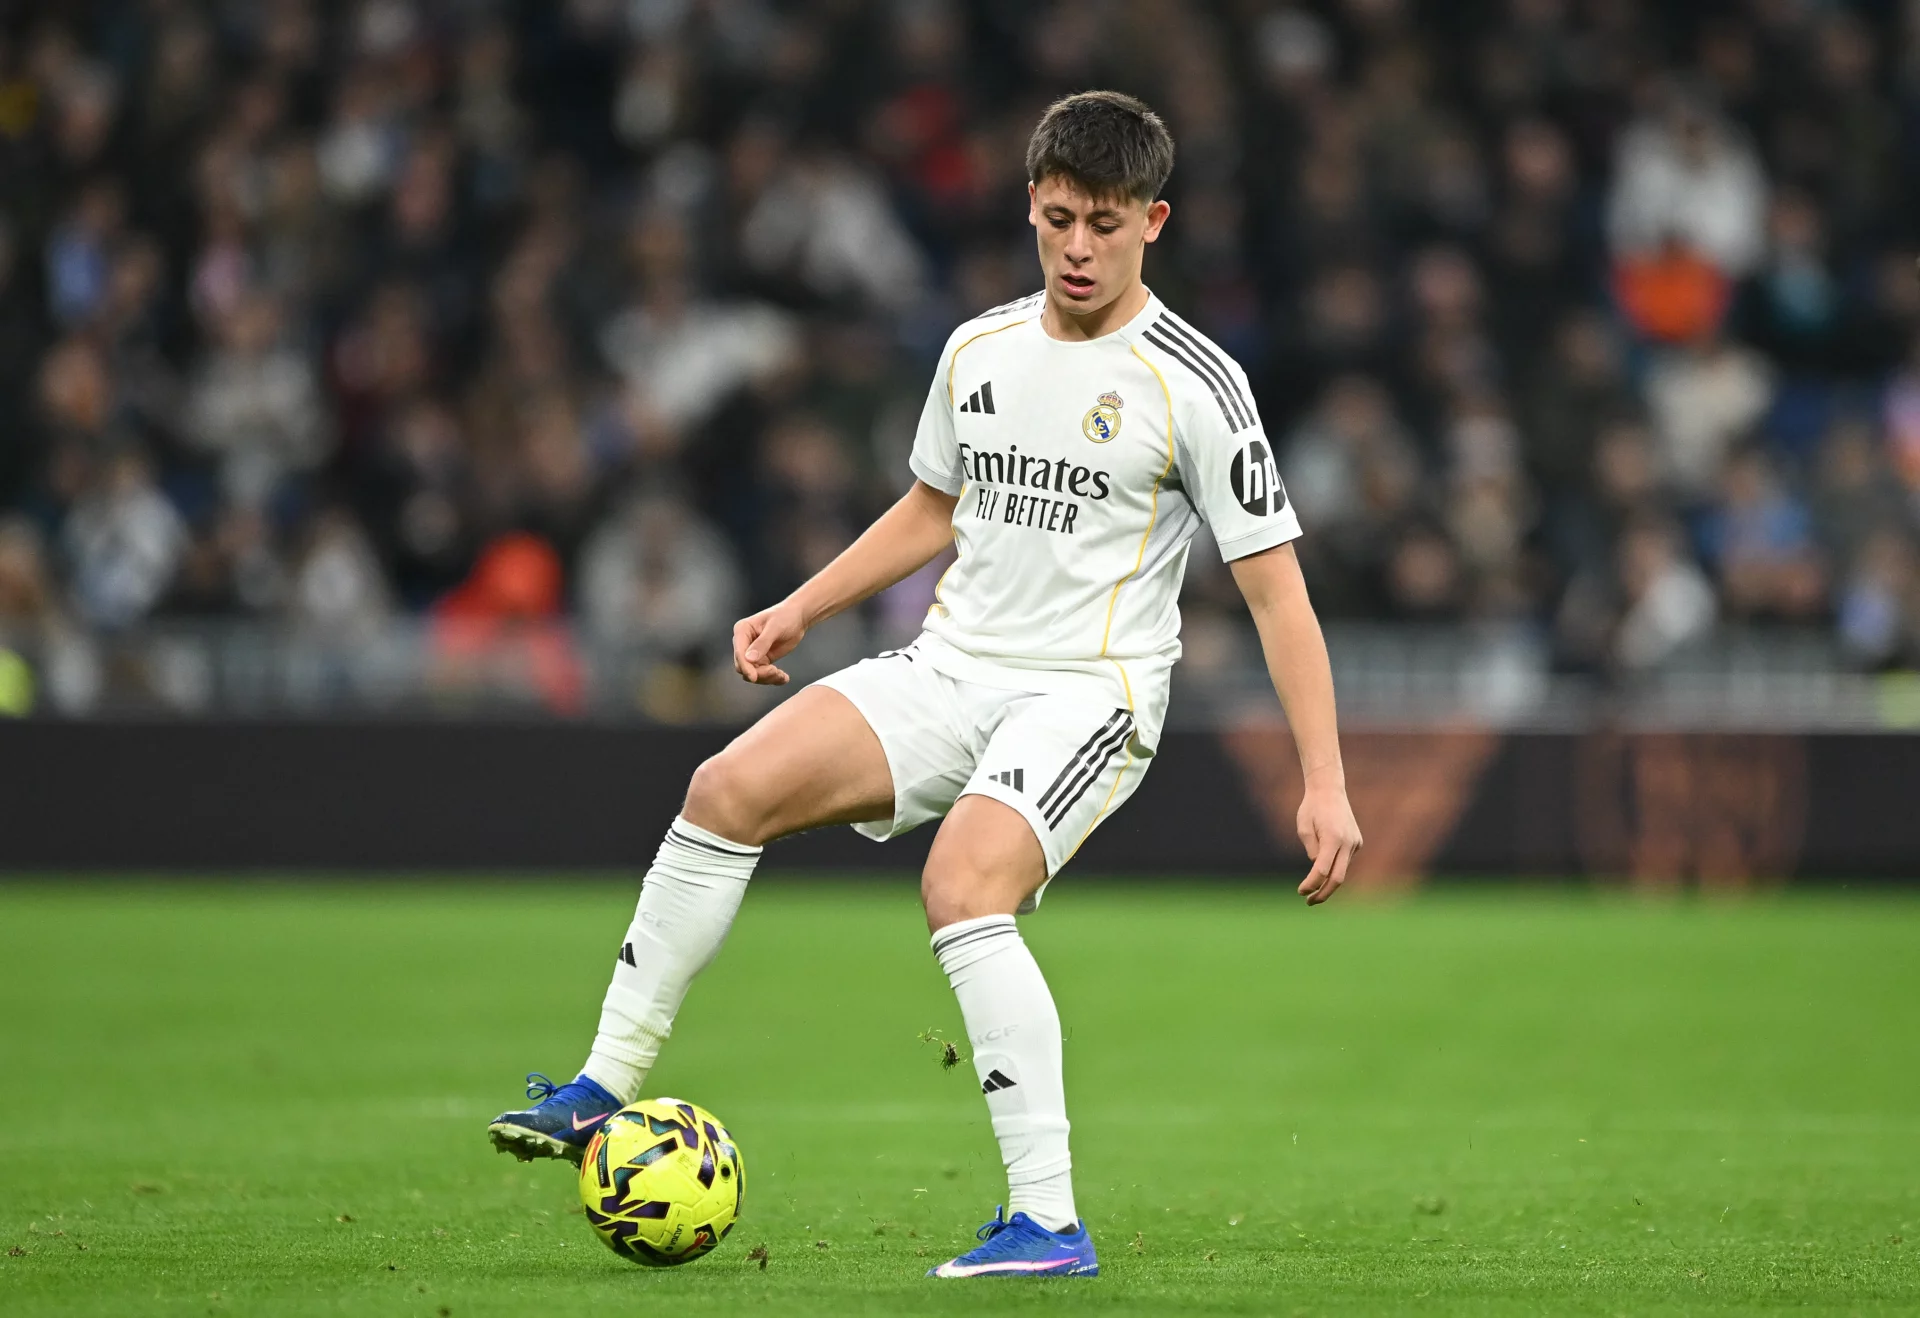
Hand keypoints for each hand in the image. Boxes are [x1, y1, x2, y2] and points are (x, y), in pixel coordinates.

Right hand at [732, 601, 807, 684]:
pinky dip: (773, 679)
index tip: (754, 677)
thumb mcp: (775, 628)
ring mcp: (752, 653)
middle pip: (743, 666)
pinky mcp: (762, 660)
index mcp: (742, 630)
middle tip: (775, 672)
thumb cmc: (785, 616)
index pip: (739, 652)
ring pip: (753, 673)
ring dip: (767, 678)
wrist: (797, 618)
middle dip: (758, 673)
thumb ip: (762, 643)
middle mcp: (744, 642)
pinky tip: (783, 678)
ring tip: (782, 675)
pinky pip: (763, 674)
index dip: (745, 666)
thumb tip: (749, 659)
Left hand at [1296, 778, 1360, 905]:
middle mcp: (1347, 842)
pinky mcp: (1357, 842)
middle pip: (1338, 878)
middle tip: (1309, 902)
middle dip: (1324, 893)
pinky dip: (1334, 867)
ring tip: (1313, 890)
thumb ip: (1312, 849)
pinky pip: (1344, 860)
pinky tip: (1325, 862)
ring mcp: (1355, 842)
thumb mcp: (1303, 827)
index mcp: (1333, 838)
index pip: (1322, 870)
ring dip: (1328, 881)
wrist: (1329, 790)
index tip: (1301, 892)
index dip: (1311, 884)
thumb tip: (1318, 869)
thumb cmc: (1311, 808)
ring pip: (1342, 870)